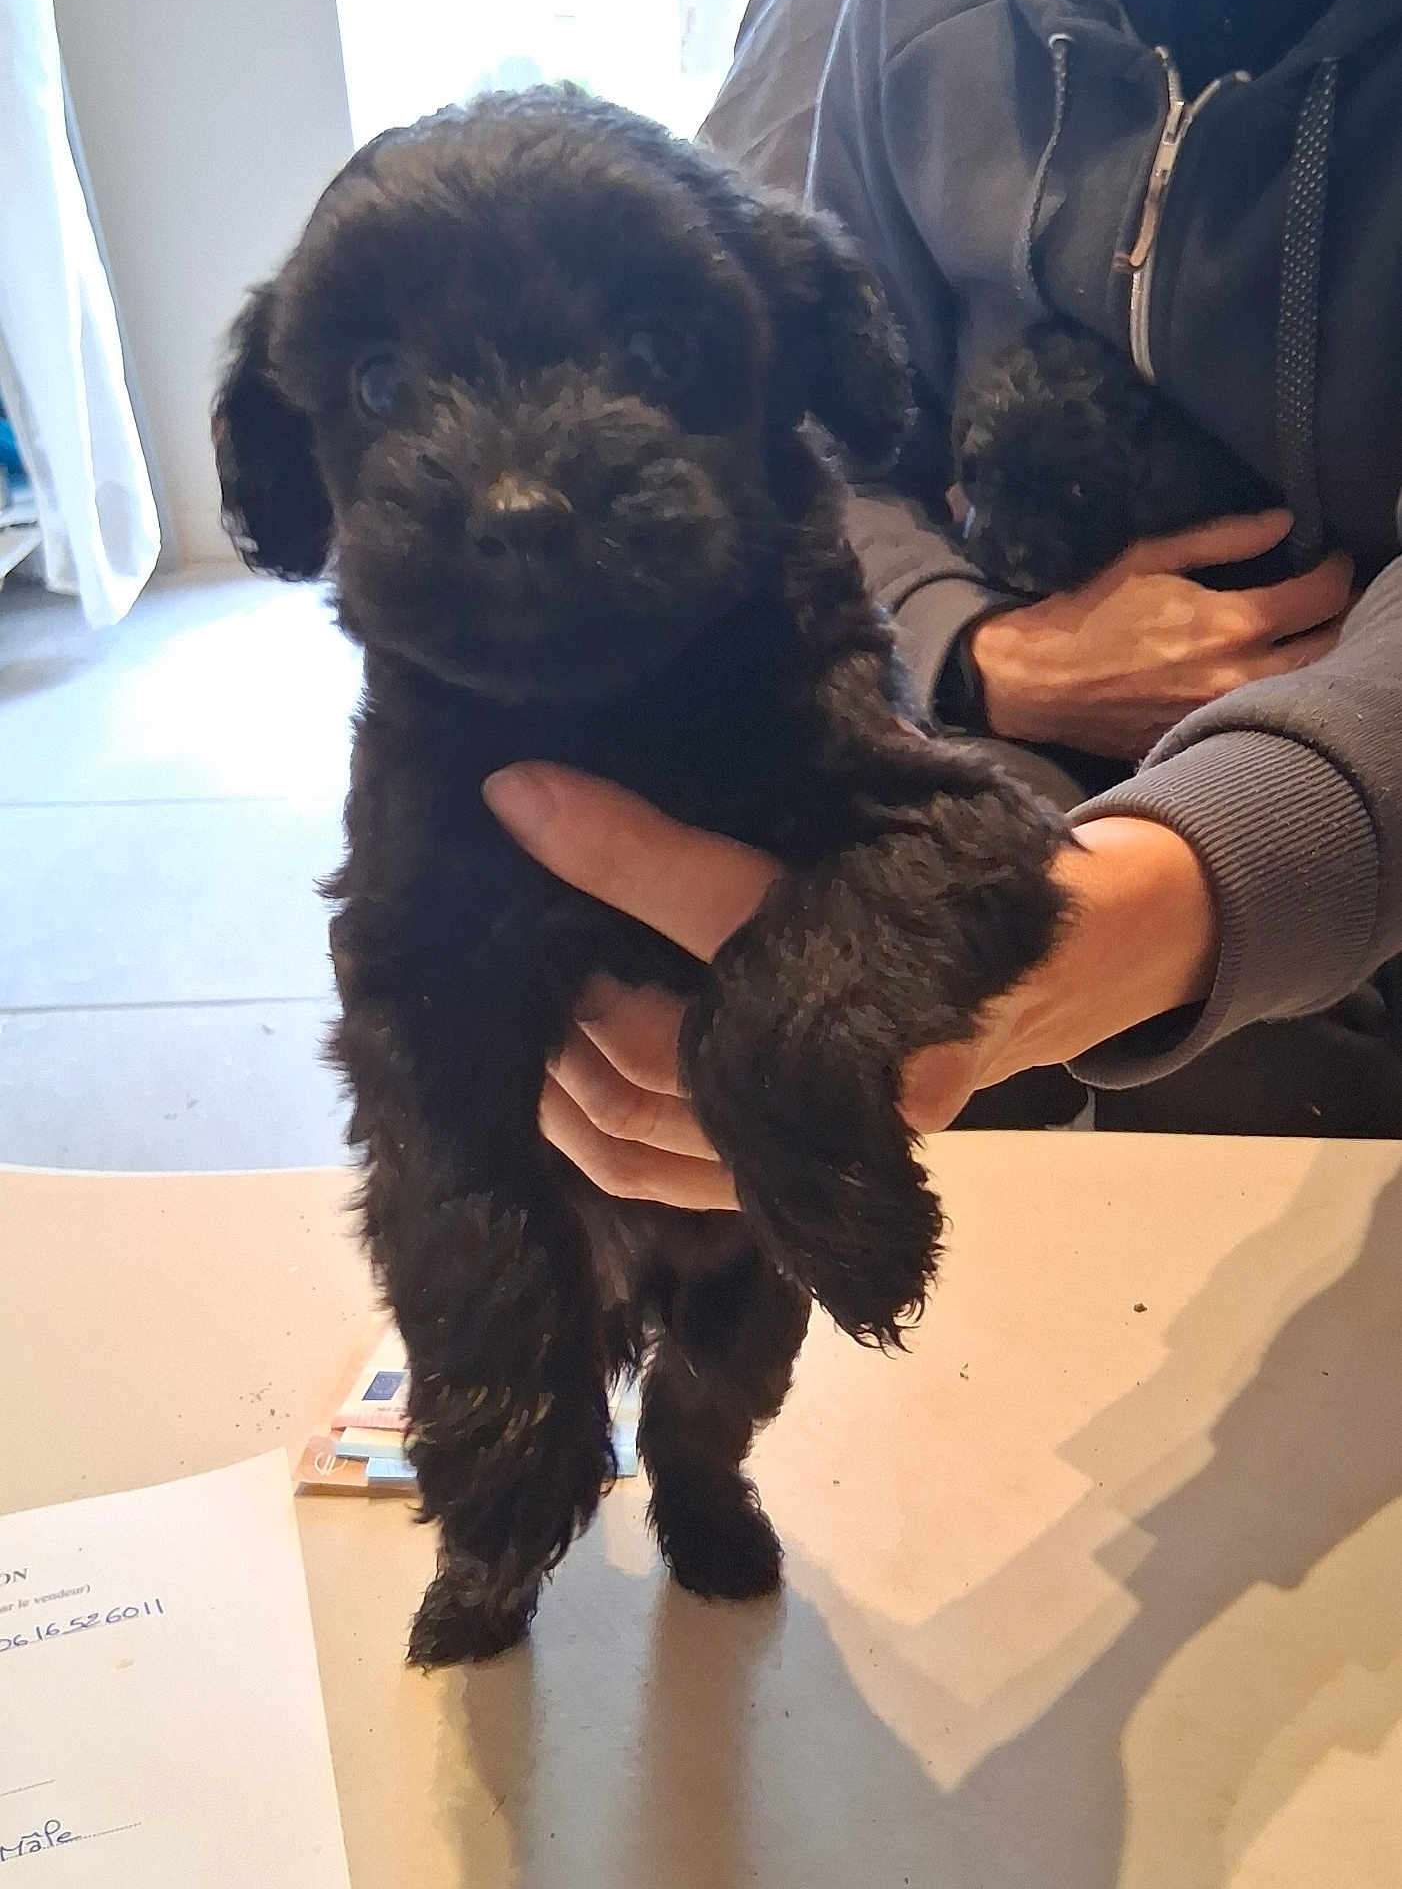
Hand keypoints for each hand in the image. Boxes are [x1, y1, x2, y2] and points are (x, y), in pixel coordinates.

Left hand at [483, 766, 1219, 1204]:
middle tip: (498, 925)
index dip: (609, 850)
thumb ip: (705, 816)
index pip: (715, 910)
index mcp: (885, 974)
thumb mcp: (860, 818)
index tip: (515, 792)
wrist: (1048, 974)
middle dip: (562, 984)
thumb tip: (537, 778)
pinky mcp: (788, 1181)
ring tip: (505, 1005)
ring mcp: (818, 1148)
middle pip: (659, 1050)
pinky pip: (660, 1180)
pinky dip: (589, 1138)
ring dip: (556, 1071)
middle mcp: (851, 1088)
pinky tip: (545, 1083)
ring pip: (643, 1130)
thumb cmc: (948, 883)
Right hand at [971, 510, 1352, 759]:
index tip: (1330, 556)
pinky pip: (1258, 711)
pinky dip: (1273, 687)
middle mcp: (1238, 676)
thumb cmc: (1088, 612)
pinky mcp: (1201, 737)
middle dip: (1337, 614)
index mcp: (1230, 624)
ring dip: (1312, 655)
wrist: (1037, 684)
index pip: (1322, 595)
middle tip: (1328, 594)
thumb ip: (1224, 537)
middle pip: (1328, 647)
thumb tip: (1285, 520)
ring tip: (1304, 630)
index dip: (1337, 568)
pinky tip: (1263, 668)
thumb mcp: (1150, 557)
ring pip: (1302, 686)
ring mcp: (1221, 715)